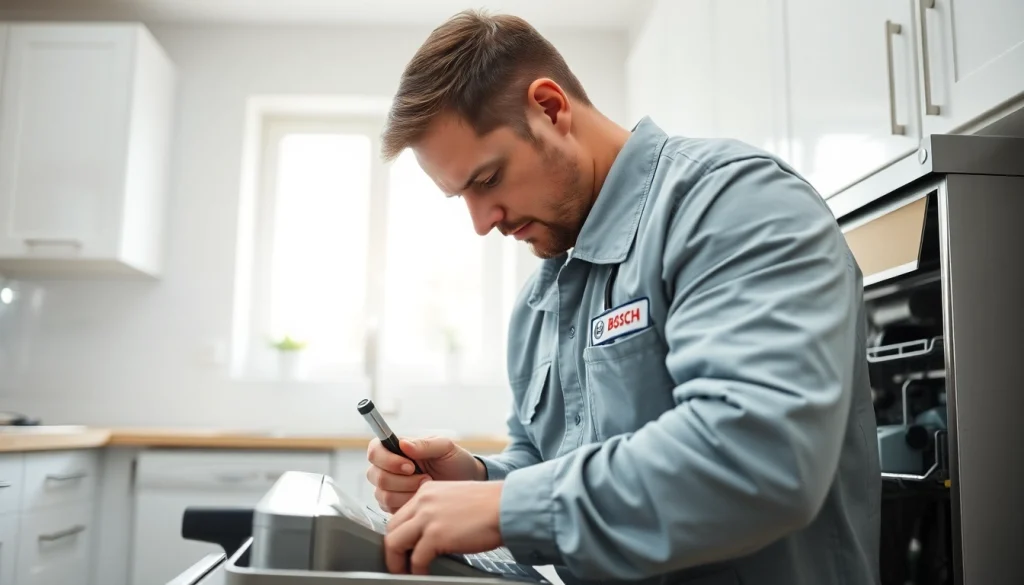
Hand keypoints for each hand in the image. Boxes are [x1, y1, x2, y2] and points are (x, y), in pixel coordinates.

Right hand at [366, 436, 485, 512]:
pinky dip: (408, 504)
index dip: (388, 460)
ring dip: (407, 493)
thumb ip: (424, 444)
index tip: (410, 466)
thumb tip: (403, 444)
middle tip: (426, 477)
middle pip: (376, 476)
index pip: (375, 451)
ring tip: (426, 486)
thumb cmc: (455, 462)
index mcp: (396, 449)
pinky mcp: (394, 506)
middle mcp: (387, 468)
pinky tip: (422, 498)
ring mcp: (389, 488)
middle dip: (403, 480)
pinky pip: (390, 509)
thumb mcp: (444, 447)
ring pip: (382, 495)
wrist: (466, 484)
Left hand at [384, 480, 503, 573]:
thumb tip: (428, 534)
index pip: (400, 515)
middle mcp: (423, 501)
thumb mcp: (456, 500)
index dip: (399, 535)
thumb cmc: (490, 506)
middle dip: (392, 551)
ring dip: (397, 562)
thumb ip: (438, 511)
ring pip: (395, 543)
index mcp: (427, 491)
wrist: (507, 506)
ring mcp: (428, 517)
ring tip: (405, 572)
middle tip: (399, 564)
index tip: (403, 549)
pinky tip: (423, 574)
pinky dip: (416, 571)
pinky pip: (416, 559)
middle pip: (392, 529)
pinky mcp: (436, 534)